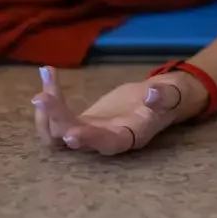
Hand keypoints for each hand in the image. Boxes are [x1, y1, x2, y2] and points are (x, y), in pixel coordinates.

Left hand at [32, 66, 208, 154]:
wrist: (161, 97)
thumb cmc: (171, 98)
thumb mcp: (173, 95)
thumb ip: (164, 97)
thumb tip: (152, 94)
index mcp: (130, 137)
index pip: (107, 143)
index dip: (89, 140)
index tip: (71, 133)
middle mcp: (106, 140)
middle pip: (74, 138)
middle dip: (56, 119)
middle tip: (43, 95)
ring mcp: (91, 132)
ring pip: (58, 132)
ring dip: (47, 111)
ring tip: (46, 78)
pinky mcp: (83, 121)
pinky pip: (58, 117)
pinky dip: (50, 100)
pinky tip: (48, 74)